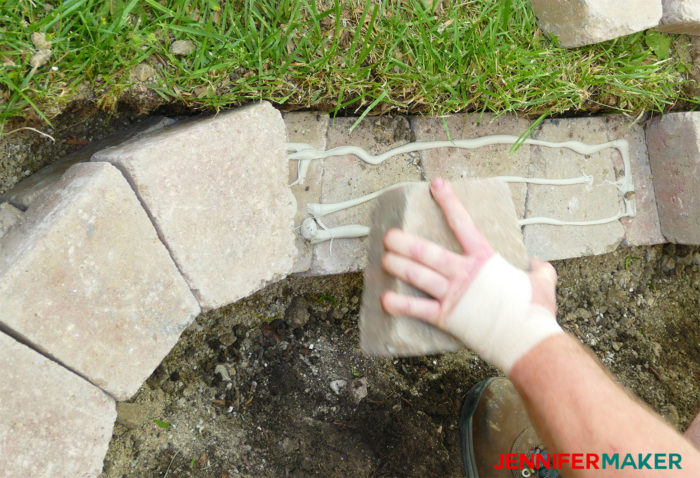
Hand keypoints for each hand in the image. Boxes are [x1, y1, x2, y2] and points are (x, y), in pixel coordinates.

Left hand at [379, 178, 561, 371]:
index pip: (463, 223)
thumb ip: (539, 269)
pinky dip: (399, 304)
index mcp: (485, 259)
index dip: (449, 201)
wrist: (527, 341)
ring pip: (417, 275)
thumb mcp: (543, 282)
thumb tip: (538, 264)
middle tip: (389, 236)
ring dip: (397, 265)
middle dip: (404, 242)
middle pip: (427, 252)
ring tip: (383, 259)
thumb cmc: (536, 312)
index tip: (436, 185)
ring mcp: (453, 294)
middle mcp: (464, 273)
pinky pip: (417, 309)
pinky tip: (384, 299)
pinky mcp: (446, 317)